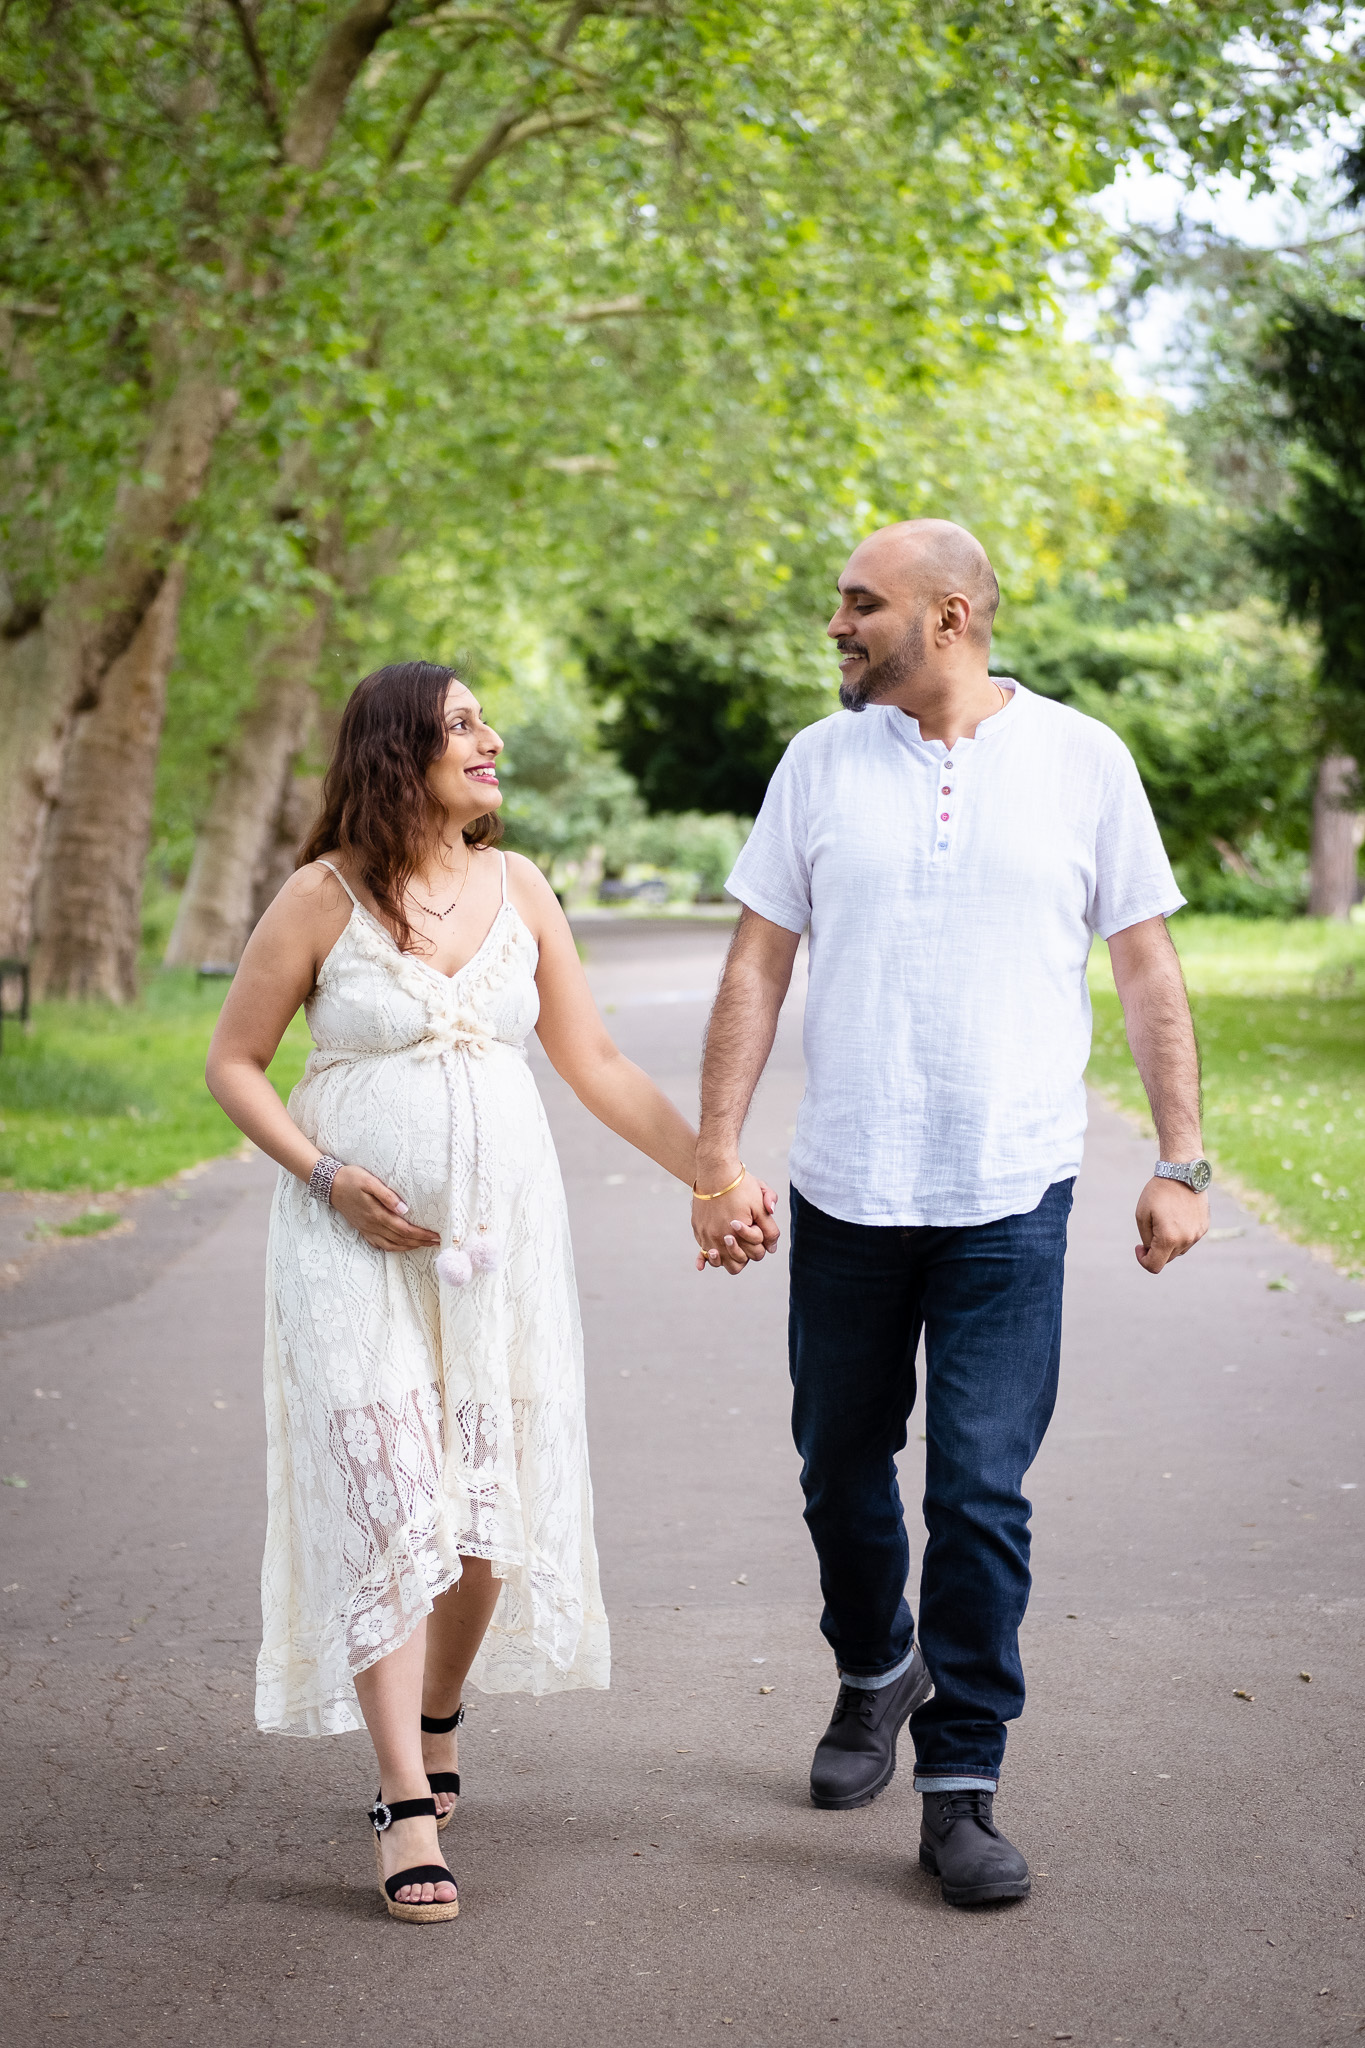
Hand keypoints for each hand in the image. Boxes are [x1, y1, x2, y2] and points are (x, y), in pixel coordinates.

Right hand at [328, 1165, 442, 1252]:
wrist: (330, 1185)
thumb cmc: (351, 1179)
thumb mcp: (369, 1181)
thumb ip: (387, 1195)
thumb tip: (404, 1209)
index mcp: (376, 1214)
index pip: (404, 1229)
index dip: (421, 1235)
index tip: (435, 1235)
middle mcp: (372, 1225)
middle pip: (401, 1239)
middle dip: (420, 1242)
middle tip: (435, 1242)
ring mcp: (367, 1229)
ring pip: (391, 1245)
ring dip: (409, 1247)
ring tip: (423, 1245)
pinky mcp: (362, 1229)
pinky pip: (379, 1245)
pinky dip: (393, 1248)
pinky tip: (400, 1246)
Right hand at [693, 1169, 779, 1275]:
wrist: (715, 1170)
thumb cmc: (741, 1186)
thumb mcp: (761, 1205)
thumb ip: (770, 1229)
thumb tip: (772, 1248)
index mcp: (740, 1234)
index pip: (757, 1254)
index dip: (762, 1244)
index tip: (757, 1228)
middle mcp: (721, 1238)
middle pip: (738, 1263)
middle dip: (746, 1253)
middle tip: (746, 1238)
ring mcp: (707, 1235)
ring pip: (719, 1262)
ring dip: (727, 1258)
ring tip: (730, 1248)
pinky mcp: (698, 1230)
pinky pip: (701, 1252)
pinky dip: (705, 1258)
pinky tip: (702, 1265)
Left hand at [1134, 1176, 1207, 1273]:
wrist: (1183, 1173)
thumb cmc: (1158, 1193)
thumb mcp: (1142, 1215)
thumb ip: (1146, 1238)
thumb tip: (1152, 1250)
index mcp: (1168, 1238)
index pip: (1154, 1266)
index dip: (1143, 1260)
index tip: (1138, 1247)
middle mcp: (1186, 1240)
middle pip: (1167, 1258)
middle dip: (1155, 1250)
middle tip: (1150, 1230)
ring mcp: (1197, 1235)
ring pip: (1179, 1250)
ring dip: (1169, 1243)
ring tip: (1164, 1221)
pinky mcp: (1204, 1227)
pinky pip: (1189, 1239)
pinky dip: (1180, 1235)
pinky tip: (1176, 1217)